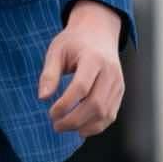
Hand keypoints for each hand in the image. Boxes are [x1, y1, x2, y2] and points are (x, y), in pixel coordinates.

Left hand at [37, 1, 124, 137]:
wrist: (99, 33)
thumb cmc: (74, 42)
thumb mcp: (56, 51)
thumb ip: (49, 74)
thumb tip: (43, 98)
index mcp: (94, 58)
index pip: (81, 87)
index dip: (65, 104)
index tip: (51, 113)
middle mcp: (110, 72)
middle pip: (95, 104)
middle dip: (74, 120)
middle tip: (56, 125)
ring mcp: (117, 83)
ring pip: (105, 113)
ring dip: (84, 126)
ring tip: (65, 127)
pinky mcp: (119, 91)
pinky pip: (111, 115)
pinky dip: (95, 126)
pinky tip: (80, 128)